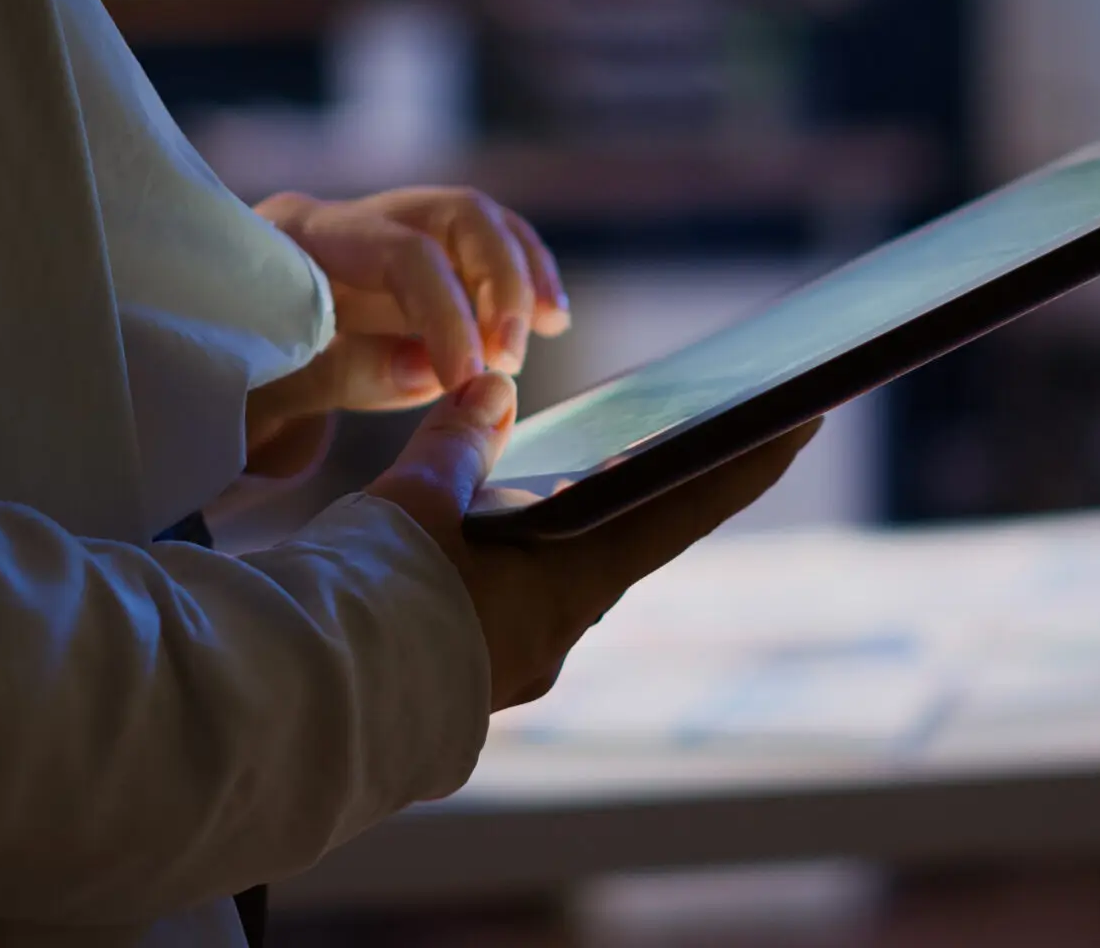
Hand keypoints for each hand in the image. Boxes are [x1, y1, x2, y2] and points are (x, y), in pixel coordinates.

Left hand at [237, 187, 570, 478]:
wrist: (191, 367)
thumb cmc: (219, 377)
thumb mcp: (260, 387)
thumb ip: (340, 373)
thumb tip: (432, 372)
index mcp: (299, 239)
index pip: (403, 256)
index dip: (449, 315)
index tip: (473, 378)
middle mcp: (345, 219)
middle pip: (452, 213)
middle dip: (501, 279)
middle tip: (514, 355)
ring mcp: (379, 233)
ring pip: (474, 222)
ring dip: (523, 270)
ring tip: (552, 325)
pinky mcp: (405, 259)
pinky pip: (476, 248)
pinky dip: (518, 275)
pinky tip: (548, 318)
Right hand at [370, 373, 822, 710]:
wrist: (297, 708)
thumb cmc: (365, 602)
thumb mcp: (413, 501)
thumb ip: (459, 442)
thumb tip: (491, 390)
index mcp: (568, 586)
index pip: (686, 509)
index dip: (748, 462)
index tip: (802, 419)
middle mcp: (556, 634)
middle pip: (620, 544)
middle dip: (636, 490)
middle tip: (662, 431)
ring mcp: (512, 667)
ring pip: (553, 580)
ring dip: (555, 533)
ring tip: (538, 479)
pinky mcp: (467, 683)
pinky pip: (505, 612)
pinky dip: (503, 570)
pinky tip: (467, 544)